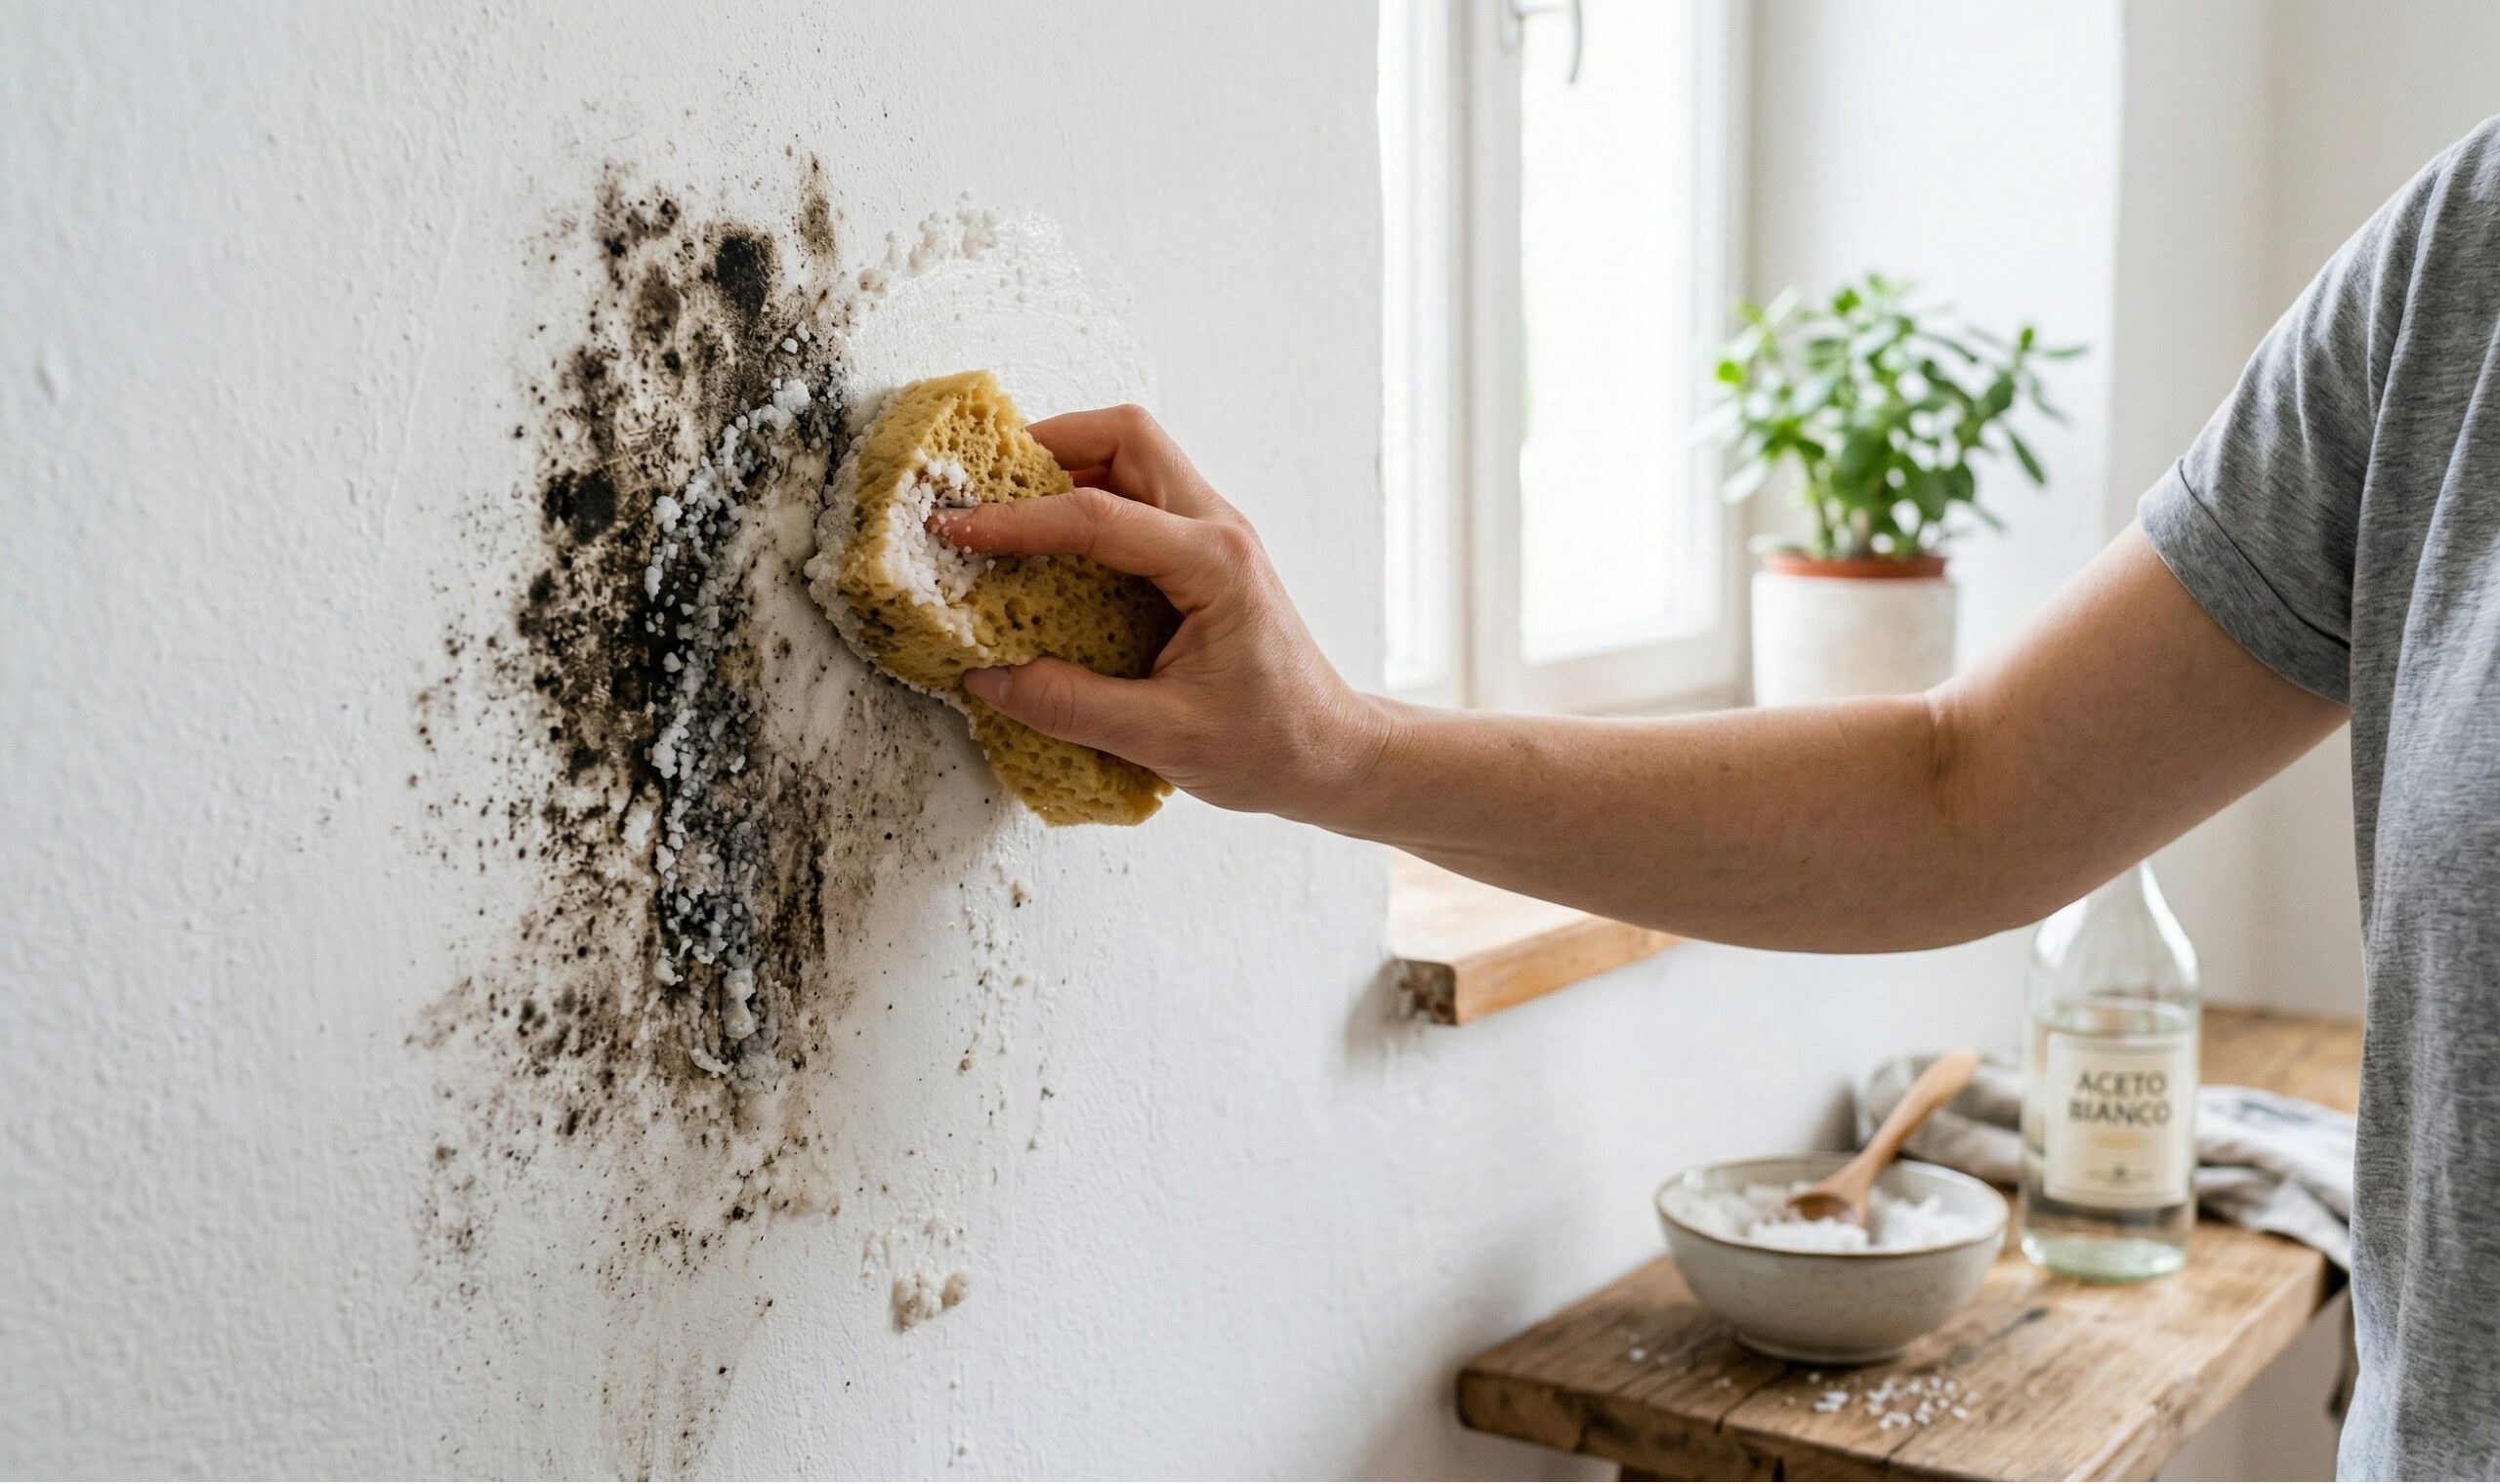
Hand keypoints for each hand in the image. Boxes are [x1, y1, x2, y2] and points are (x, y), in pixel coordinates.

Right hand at [928, 404, 1388, 818]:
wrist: (1331, 753)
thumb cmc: (1269, 745)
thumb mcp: (1164, 738)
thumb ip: (1071, 706)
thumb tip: (990, 677)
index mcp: (1214, 565)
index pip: (1099, 517)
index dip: (1017, 521)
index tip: (957, 529)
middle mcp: (1218, 531)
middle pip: (1128, 436)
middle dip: (1050, 445)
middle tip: (987, 488)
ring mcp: (1215, 535)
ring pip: (1136, 455)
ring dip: (1070, 466)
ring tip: (1009, 510)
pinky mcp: (1205, 554)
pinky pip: (1142, 496)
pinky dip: (1090, 499)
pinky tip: (1052, 544)